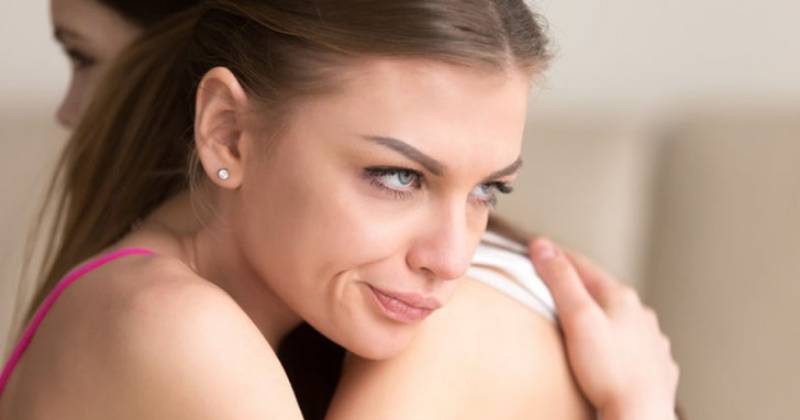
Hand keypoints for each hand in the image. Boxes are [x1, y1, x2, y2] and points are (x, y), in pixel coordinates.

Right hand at [528, 238, 679, 419]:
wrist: (640, 414)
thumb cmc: (608, 370)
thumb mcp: (577, 317)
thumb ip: (560, 280)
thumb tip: (543, 245)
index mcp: (620, 297)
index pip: (582, 265)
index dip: (557, 256)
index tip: (538, 250)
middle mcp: (641, 314)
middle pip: (603, 290)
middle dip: (579, 285)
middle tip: (555, 282)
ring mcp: (651, 340)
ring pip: (622, 318)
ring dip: (603, 313)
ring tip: (584, 318)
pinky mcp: (656, 365)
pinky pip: (635, 345)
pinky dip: (620, 341)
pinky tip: (613, 350)